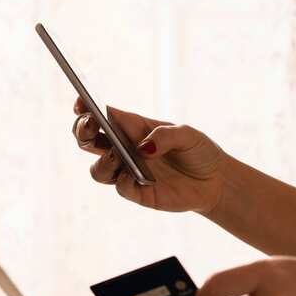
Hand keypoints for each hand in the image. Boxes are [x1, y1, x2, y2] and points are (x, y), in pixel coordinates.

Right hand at [70, 98, 227, 213]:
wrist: (215, 181)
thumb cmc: (198, 151)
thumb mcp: (187, 135)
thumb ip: (165, 136)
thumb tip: (142, 148)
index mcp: (133, 127)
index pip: (103, 115)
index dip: (85, 107)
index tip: (80, 102)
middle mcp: (125, 149)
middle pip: (88, 140)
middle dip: (82, 130)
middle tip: (90, 125)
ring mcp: (128, 171)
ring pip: (97, 168)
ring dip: (102, 161)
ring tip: (117, 154)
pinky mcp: (138, 193)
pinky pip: (119, 187)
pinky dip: (122, 180)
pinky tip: (133, 175)